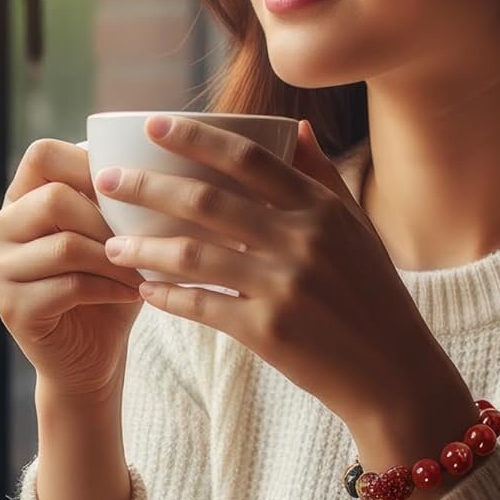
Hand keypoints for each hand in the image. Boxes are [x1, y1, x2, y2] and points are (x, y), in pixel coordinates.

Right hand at [0, 138, 146, 398]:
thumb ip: (118, 196)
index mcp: (18, 200)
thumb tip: (153, 157)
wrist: (92, 356)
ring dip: (115, 260)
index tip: (128, 191)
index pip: (41, 155)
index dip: (89, 166)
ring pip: (64, 246)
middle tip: (141, 241)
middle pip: (53, 198)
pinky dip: (109, 289)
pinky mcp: (11, 308)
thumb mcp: (115, 232)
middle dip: (107, 221)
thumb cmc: (109, 283)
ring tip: (144, 271)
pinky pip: (68, 286)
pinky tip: (132, 294)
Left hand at [95, 116, 459, 431]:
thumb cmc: (372, 297)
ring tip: (110, 246)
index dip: (195, 138)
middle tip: (104, 180)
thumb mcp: (357, 230)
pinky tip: (144, 291)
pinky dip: (168, 297)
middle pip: (206, 201)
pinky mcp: (268, 331)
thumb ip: (322, 178)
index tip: (151, 125)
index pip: (248, 158)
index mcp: (320, 209)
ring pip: (193, 255)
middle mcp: (302, 240)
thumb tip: (296, 127)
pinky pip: (202, 306)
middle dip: (147, 187)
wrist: (394, 375)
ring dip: (144, 249)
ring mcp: (284, 286)